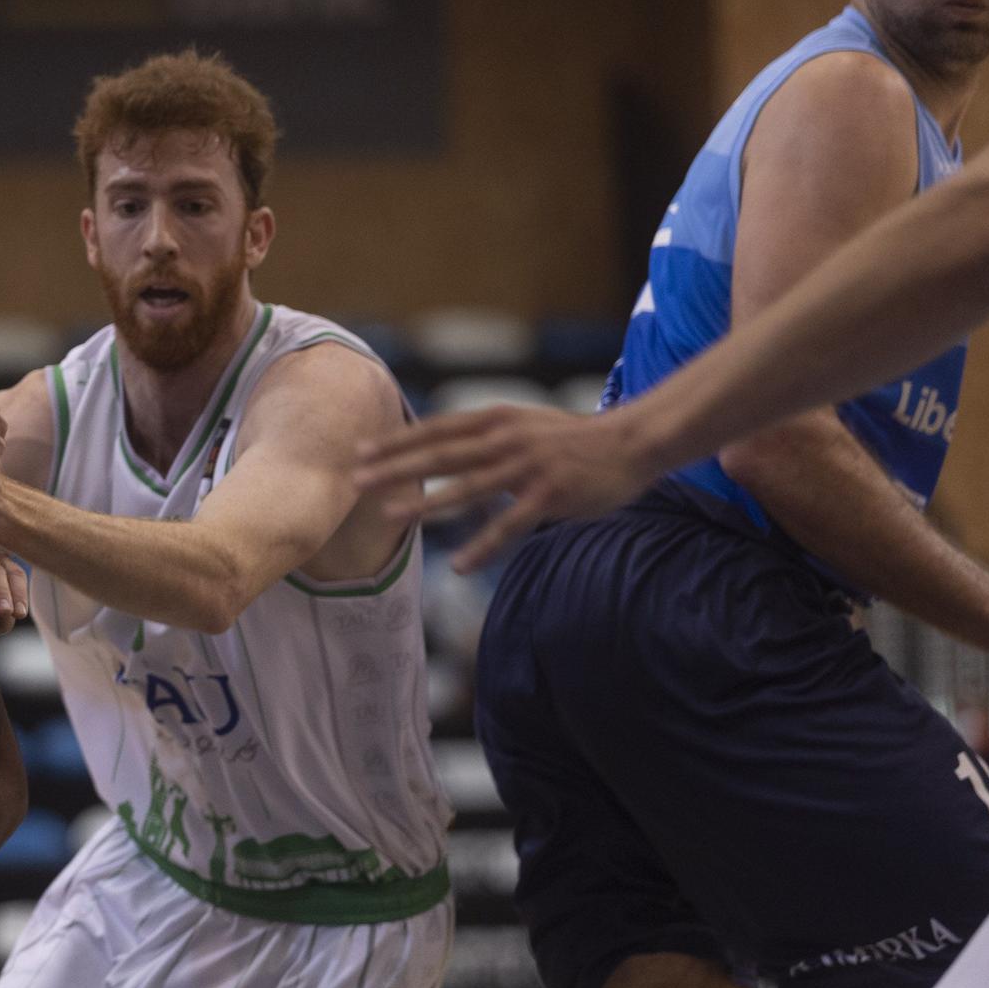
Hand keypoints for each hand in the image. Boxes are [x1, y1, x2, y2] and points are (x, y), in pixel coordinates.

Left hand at [355, 404, 656, 571]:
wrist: (632, 441)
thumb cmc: (574, 438)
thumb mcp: (524, 423)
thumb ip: (487, 433)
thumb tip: (445, 442)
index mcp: (497, 420)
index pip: (437, 429)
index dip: (397, 439)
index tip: (360, 450)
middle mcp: (507, 439)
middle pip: (441, 454)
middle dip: (395, 467)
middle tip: (356, 480)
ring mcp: (528, 467)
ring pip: (468, 487)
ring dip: (428, 503)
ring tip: (393, 516)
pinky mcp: (550, 495)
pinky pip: (509, 526)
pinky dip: (483, 547)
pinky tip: (459, 567)